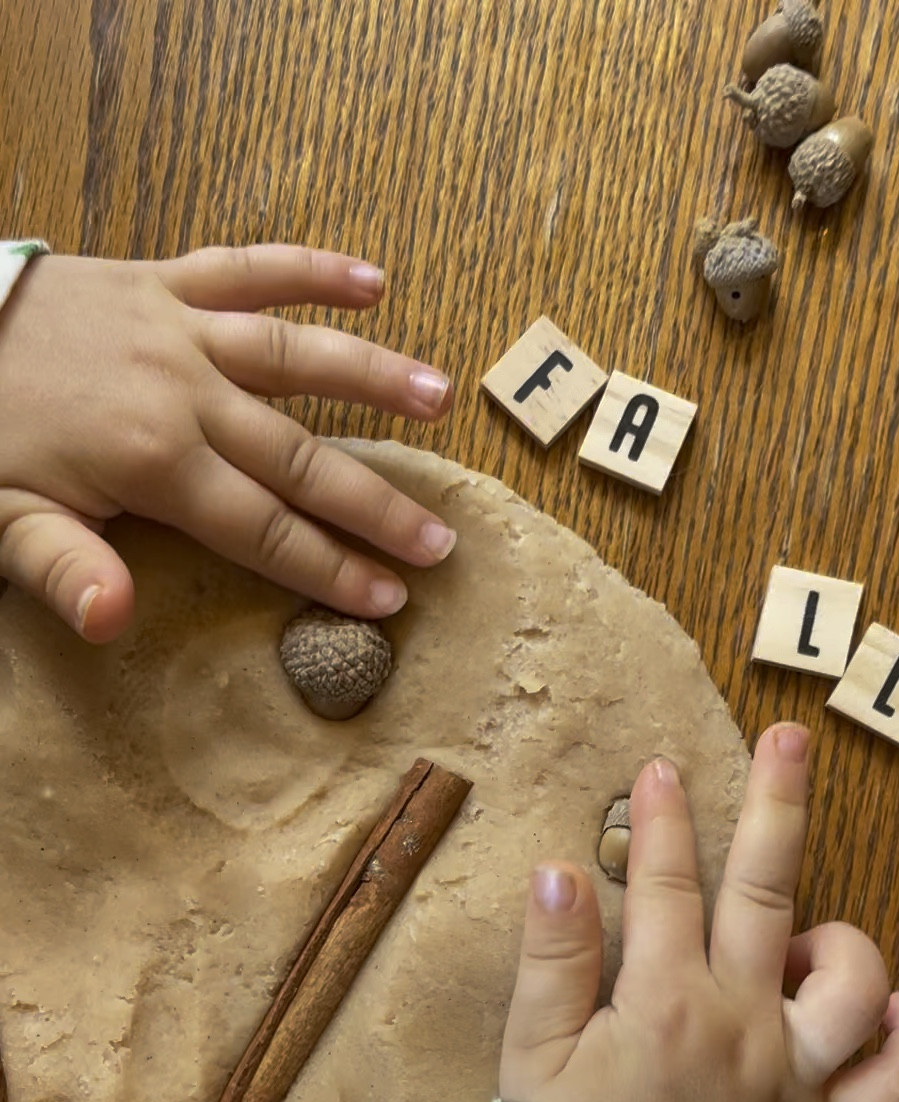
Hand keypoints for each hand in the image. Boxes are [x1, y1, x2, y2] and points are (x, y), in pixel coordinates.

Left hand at [0, 245, 456, 641]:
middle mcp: (182, 392)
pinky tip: (372, 280)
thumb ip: (64, 571)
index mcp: (150, 461)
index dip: (329, 568)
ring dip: (372, 375)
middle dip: (375, 504)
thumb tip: (113, 622)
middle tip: (439, 541)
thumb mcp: (2, 522)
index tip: (387, 598)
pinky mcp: (162, 281)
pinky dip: (310, 269)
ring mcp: (177, 329)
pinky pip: (248, 268)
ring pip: (295, 355)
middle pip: (299, 458)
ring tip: (441, 397)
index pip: (261, 528)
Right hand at [500, 724, 898, 1101]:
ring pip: (853, 987)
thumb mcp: (530, 1061)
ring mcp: (792, 1081)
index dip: (661, 822)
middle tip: (789, 739)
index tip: (661, 770)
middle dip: (776, 808)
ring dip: (842, 943)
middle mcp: (740, 1030)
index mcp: (663, 1006)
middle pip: (767, 896)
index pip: (662, 887)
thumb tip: (558, 871)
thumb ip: (549, 963)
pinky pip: (896, 1087)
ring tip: (809, 940)